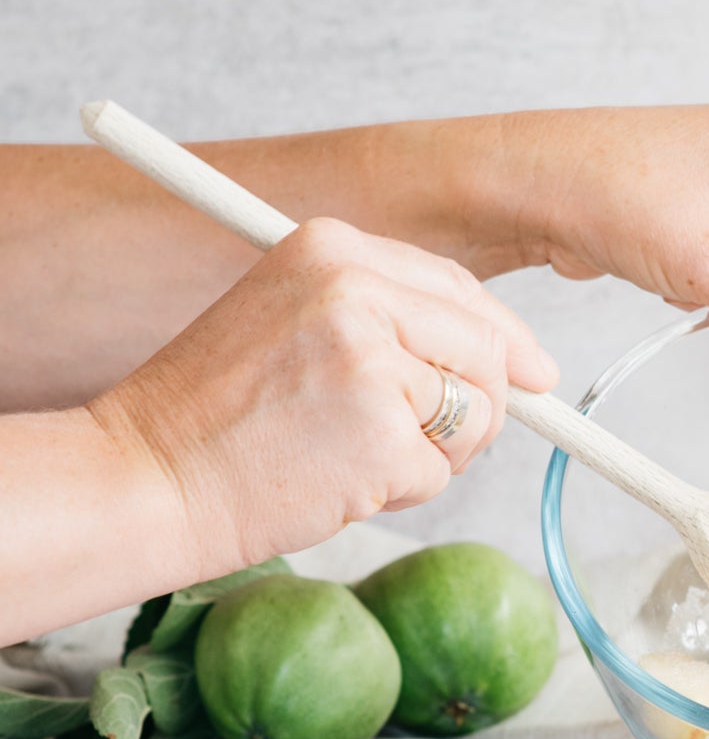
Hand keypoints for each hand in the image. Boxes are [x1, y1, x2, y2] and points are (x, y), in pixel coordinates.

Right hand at [87, 218, 557, 571]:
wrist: (145, 477)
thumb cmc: (218, 416)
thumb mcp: (296, 323)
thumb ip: (394, 321)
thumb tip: (523, 362)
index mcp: (332, 247)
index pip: (460, 289)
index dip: (503, 339)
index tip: (533, 373)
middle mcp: (354, 289)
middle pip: (486, 350)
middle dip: (473, 406)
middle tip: (407, 437)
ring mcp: (372, 360)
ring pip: (475, 415)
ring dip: (431, 452)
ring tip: (348, 452)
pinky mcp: (382, 434)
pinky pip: (441, 471)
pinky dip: (400, 490)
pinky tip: (335, 480)